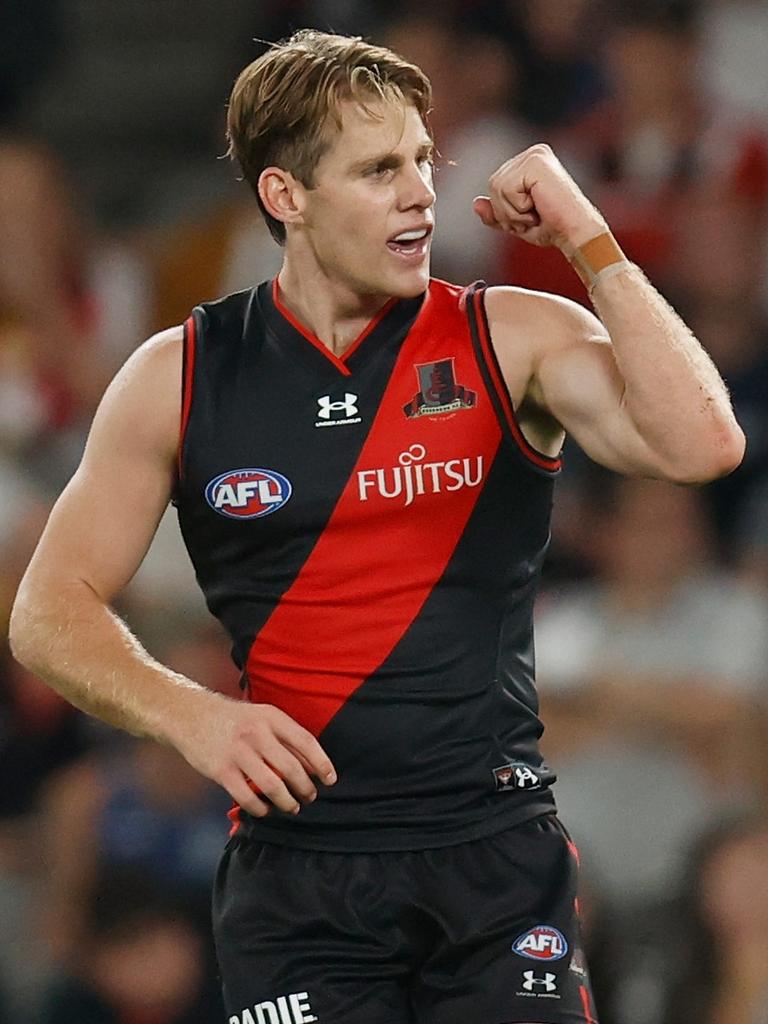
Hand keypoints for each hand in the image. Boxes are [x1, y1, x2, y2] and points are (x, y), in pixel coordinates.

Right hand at [170, 691, 336, 816]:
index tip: (331, 779)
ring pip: (272, 785)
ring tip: (292, 807)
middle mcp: (256, 733)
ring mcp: (237, 752)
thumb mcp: (261, 716)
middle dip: (306, 788)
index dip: (322, 763)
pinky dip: (260, 808)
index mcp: (271, 717)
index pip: (305, 741)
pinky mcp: (220, 770)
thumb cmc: (232, 719)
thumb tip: (311, 764)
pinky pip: (246, 796)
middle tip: (311, 797)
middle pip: (291, 768)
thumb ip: (283, 737)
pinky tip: (266, 809)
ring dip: (287, 801)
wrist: (190, 714)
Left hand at [473, 143, 606, 250]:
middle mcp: (533, 154)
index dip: (505, 210)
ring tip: (536, 212)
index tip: (530, 216)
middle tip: (533, 216)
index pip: (495, 186)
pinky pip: (506, 189)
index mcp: (529, 163)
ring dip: (513, 211)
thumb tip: (476, 203)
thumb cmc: (552, 227)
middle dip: (507, 211)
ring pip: (497, 187)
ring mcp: (535, 155)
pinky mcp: (536, 162)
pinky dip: (519, 207)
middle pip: (493, 185)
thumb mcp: (516, 223)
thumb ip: (495, 213)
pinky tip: (539, 206)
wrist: (575, 233)